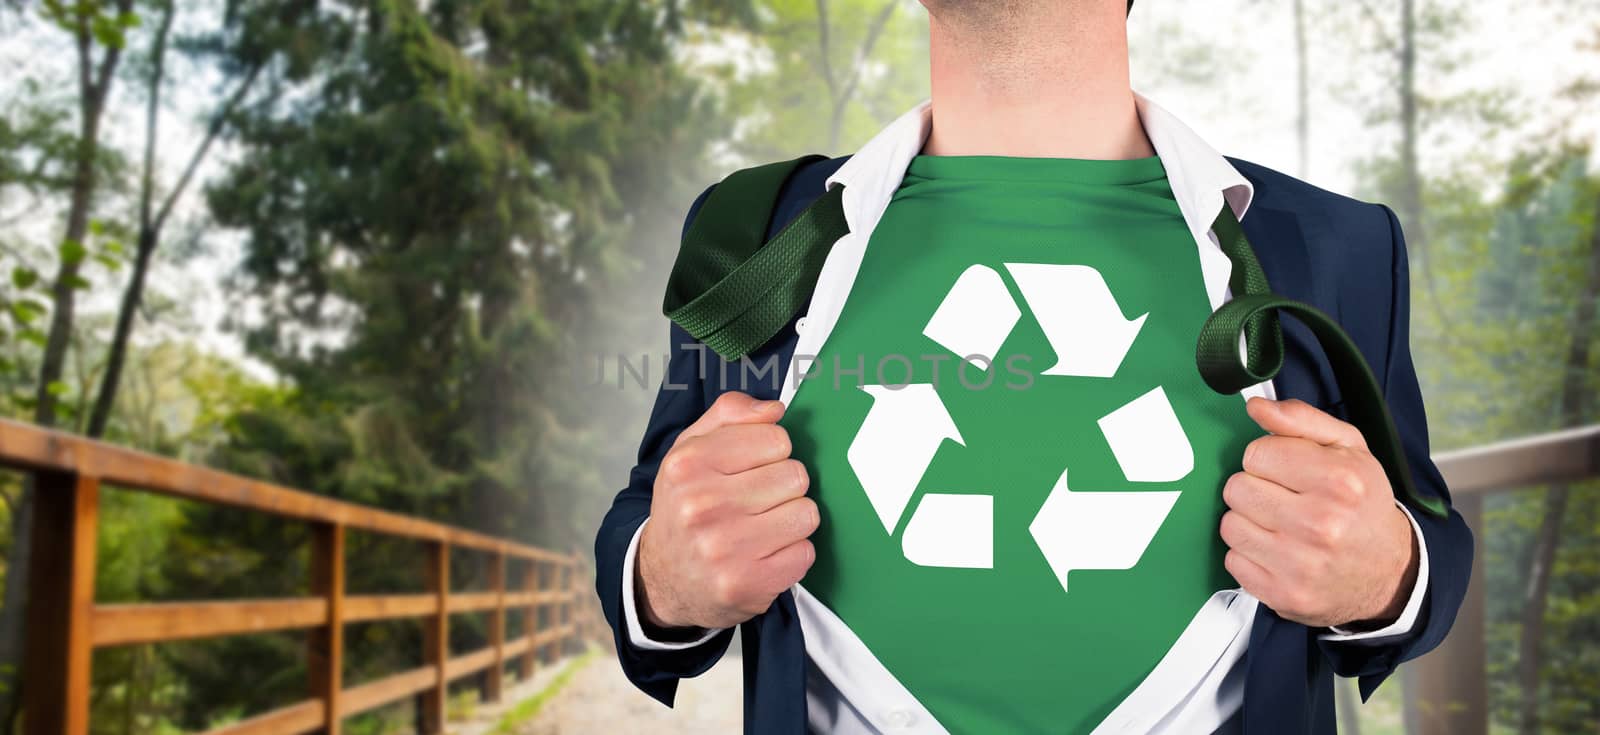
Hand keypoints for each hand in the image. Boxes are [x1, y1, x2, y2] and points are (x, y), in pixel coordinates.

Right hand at [636, 392, 818, 630]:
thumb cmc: (684, 507)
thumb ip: (729, 415)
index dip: (771, 452)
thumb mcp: (690, 449)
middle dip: (783, 486)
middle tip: (757, 502)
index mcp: (688, 465)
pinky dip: (792, 553)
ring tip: (763, 527)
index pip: (776, 439)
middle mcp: (702, 506)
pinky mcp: (748, 584)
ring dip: (792, 520)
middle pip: (795, 475)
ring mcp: (725, 548)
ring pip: (806, 513)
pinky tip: (764, 555)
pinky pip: (805, 552)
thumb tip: (774, 409)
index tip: (752, 468)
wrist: (662, 579)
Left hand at [1220, 398, 1418, 628]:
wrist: (1390, 573)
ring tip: (1281, 526)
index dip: (1268, 459)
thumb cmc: (1363, 504)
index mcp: (1339, 480)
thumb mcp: (1349, 449)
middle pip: (1237, 488)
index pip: (1256, 453)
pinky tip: (1278, 552)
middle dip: (1256, 489)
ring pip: (1229, 524)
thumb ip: (1300, 419)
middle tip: (1285, 500)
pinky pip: (1232, 559)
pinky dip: (1249, 555)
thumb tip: (1255, 406)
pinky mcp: (1283, 594)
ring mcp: (1300, 563)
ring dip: (1249, 522)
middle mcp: (1321, 523)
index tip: (1288, 472)